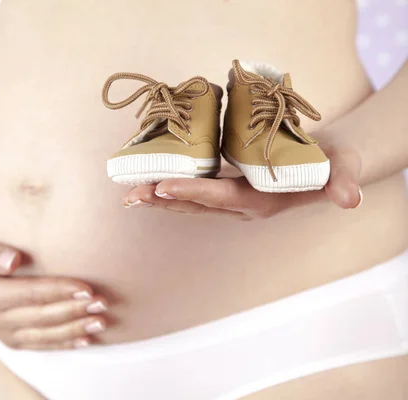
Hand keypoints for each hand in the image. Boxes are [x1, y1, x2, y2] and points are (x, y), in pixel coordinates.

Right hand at [0, 233, 107, 349]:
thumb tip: (14, 259)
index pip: (30, 294)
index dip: (59, 291)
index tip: (86, 286)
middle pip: (42, 317)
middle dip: (75, 310)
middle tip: (102, 302)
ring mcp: (4, 332)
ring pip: (45, 335)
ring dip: (75, 329)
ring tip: (101, 321)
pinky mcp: (11, 339)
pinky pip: (40, 345)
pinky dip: (64, 344)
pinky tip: (86, 340)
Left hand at [122, 141, 362, 219]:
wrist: (325, 164)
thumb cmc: (331, 164)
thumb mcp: (342, 170)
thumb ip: (343, 183)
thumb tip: (350, 198)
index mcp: (260, 202)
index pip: (220, 198)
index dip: (192, 193)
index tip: (163, 187)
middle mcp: (240, 205)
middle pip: (194, 205)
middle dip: (162, 200)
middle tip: (130, 196)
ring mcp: (231, 198)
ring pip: (188, 201)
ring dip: (159, 197)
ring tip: (129, 194)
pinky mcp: (227, 186)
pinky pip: (194, 189)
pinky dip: (170, 185)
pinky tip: (149, 179)